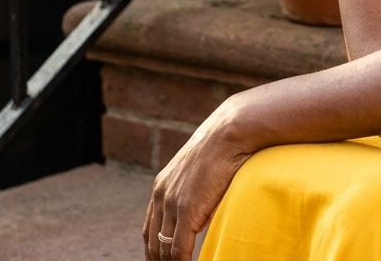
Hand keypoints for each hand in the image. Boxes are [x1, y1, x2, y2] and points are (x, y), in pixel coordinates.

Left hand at [143, 99, 252, 259]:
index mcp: (161, 186)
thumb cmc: (223, 147)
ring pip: (164, 250)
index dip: (155, 251)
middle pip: (153, 244)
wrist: (231, 131)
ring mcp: (173, 203)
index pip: (150, 230)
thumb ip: (193, 193)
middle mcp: (161, 195)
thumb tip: (200, 216)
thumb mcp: (200, 171)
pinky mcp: (187, 210)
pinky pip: (179, 250)